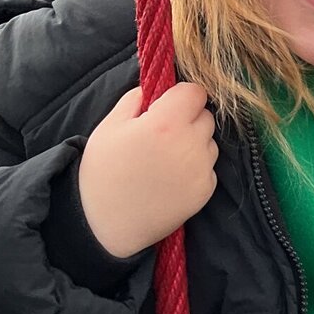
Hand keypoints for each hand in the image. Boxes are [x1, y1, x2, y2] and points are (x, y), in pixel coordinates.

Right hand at [78, 84, 218, 257]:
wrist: (105, 225)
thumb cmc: (103, 173)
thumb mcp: (109, 127)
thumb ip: (135, 99)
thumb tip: (155, 88)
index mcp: (166, 123)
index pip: (196, 92)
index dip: (182, 96)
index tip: (168, 106)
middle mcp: (190, 143)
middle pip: (205, 116)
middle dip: (188, 119)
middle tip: (162, 134)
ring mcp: (202, 169)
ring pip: (209, 141)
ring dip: (194, 143)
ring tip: (164, 159)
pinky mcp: (206, 190)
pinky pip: (209, 167)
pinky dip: (196, 168)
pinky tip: (171, 178)